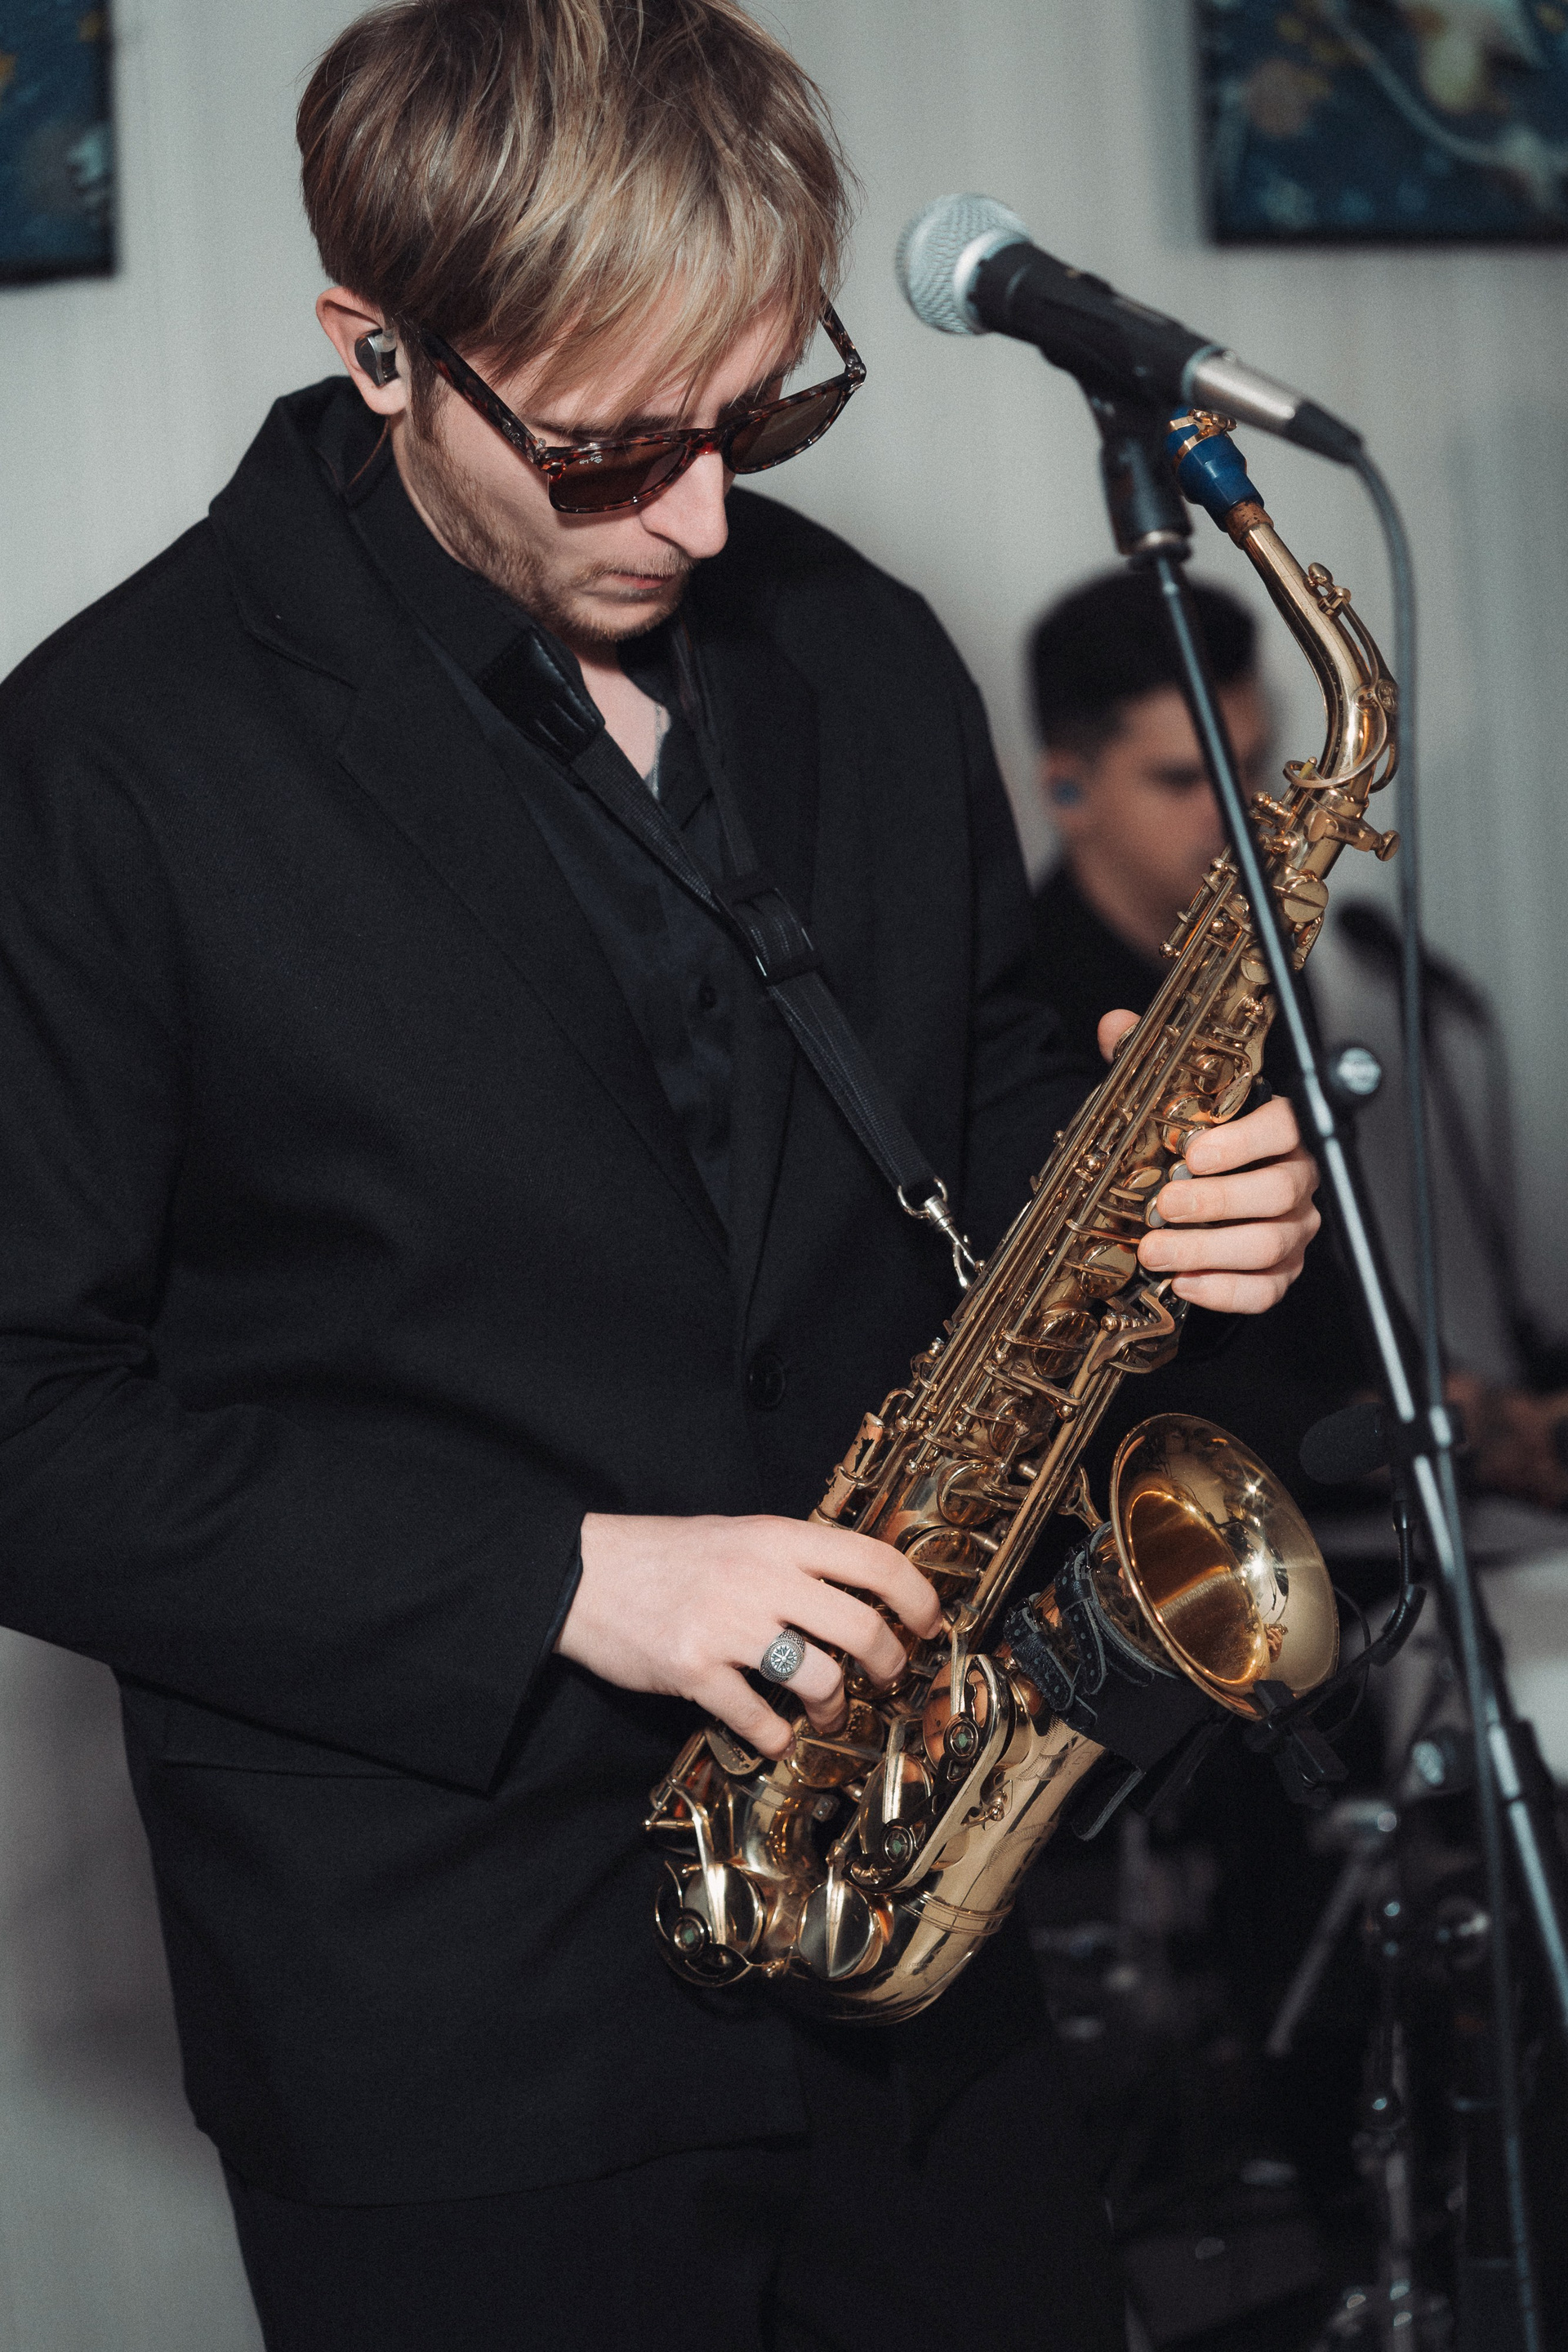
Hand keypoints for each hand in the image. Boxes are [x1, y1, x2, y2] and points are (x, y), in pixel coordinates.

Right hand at [558, 1514, 942, 1759]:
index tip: (930, 1623)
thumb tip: (859, 1588)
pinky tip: (777, 1735)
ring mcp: (727, 1625)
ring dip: (836, 1707)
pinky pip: (757, 1716)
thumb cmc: (664, 1555)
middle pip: (861, 1627)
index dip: (917, 1596)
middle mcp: (760, 1576)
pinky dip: (777, 1735)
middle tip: (887, 1675)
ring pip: (819, 1677)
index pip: (874, 1560)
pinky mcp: (694, 1669)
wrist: (582, 1573)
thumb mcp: (737, 1534)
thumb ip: (792, 1557)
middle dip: (888, 1663)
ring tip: (829, 1713)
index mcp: (777, 1537)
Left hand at [1097, 1008, 1320, 1314]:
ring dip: (1207, 1249)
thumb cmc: (1194, 1149)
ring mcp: (1294, 1229)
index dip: (1244, 1141)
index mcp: (1278, 1132)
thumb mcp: (1169, 1103)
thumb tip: (1115, 1026)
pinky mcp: (1281, 1272)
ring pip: (1269, 1243)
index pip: (1285, 1127)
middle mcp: (1295, 1179)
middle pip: (1279, 1191)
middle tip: (1162, 1205)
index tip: (1194, 1153)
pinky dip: (1224, 1290)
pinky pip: (1267, 1290)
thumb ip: (1146, 1061)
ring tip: (1156, 1250)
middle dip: (1216, 1202)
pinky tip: (1186, 1283)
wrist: (1199, 1202)